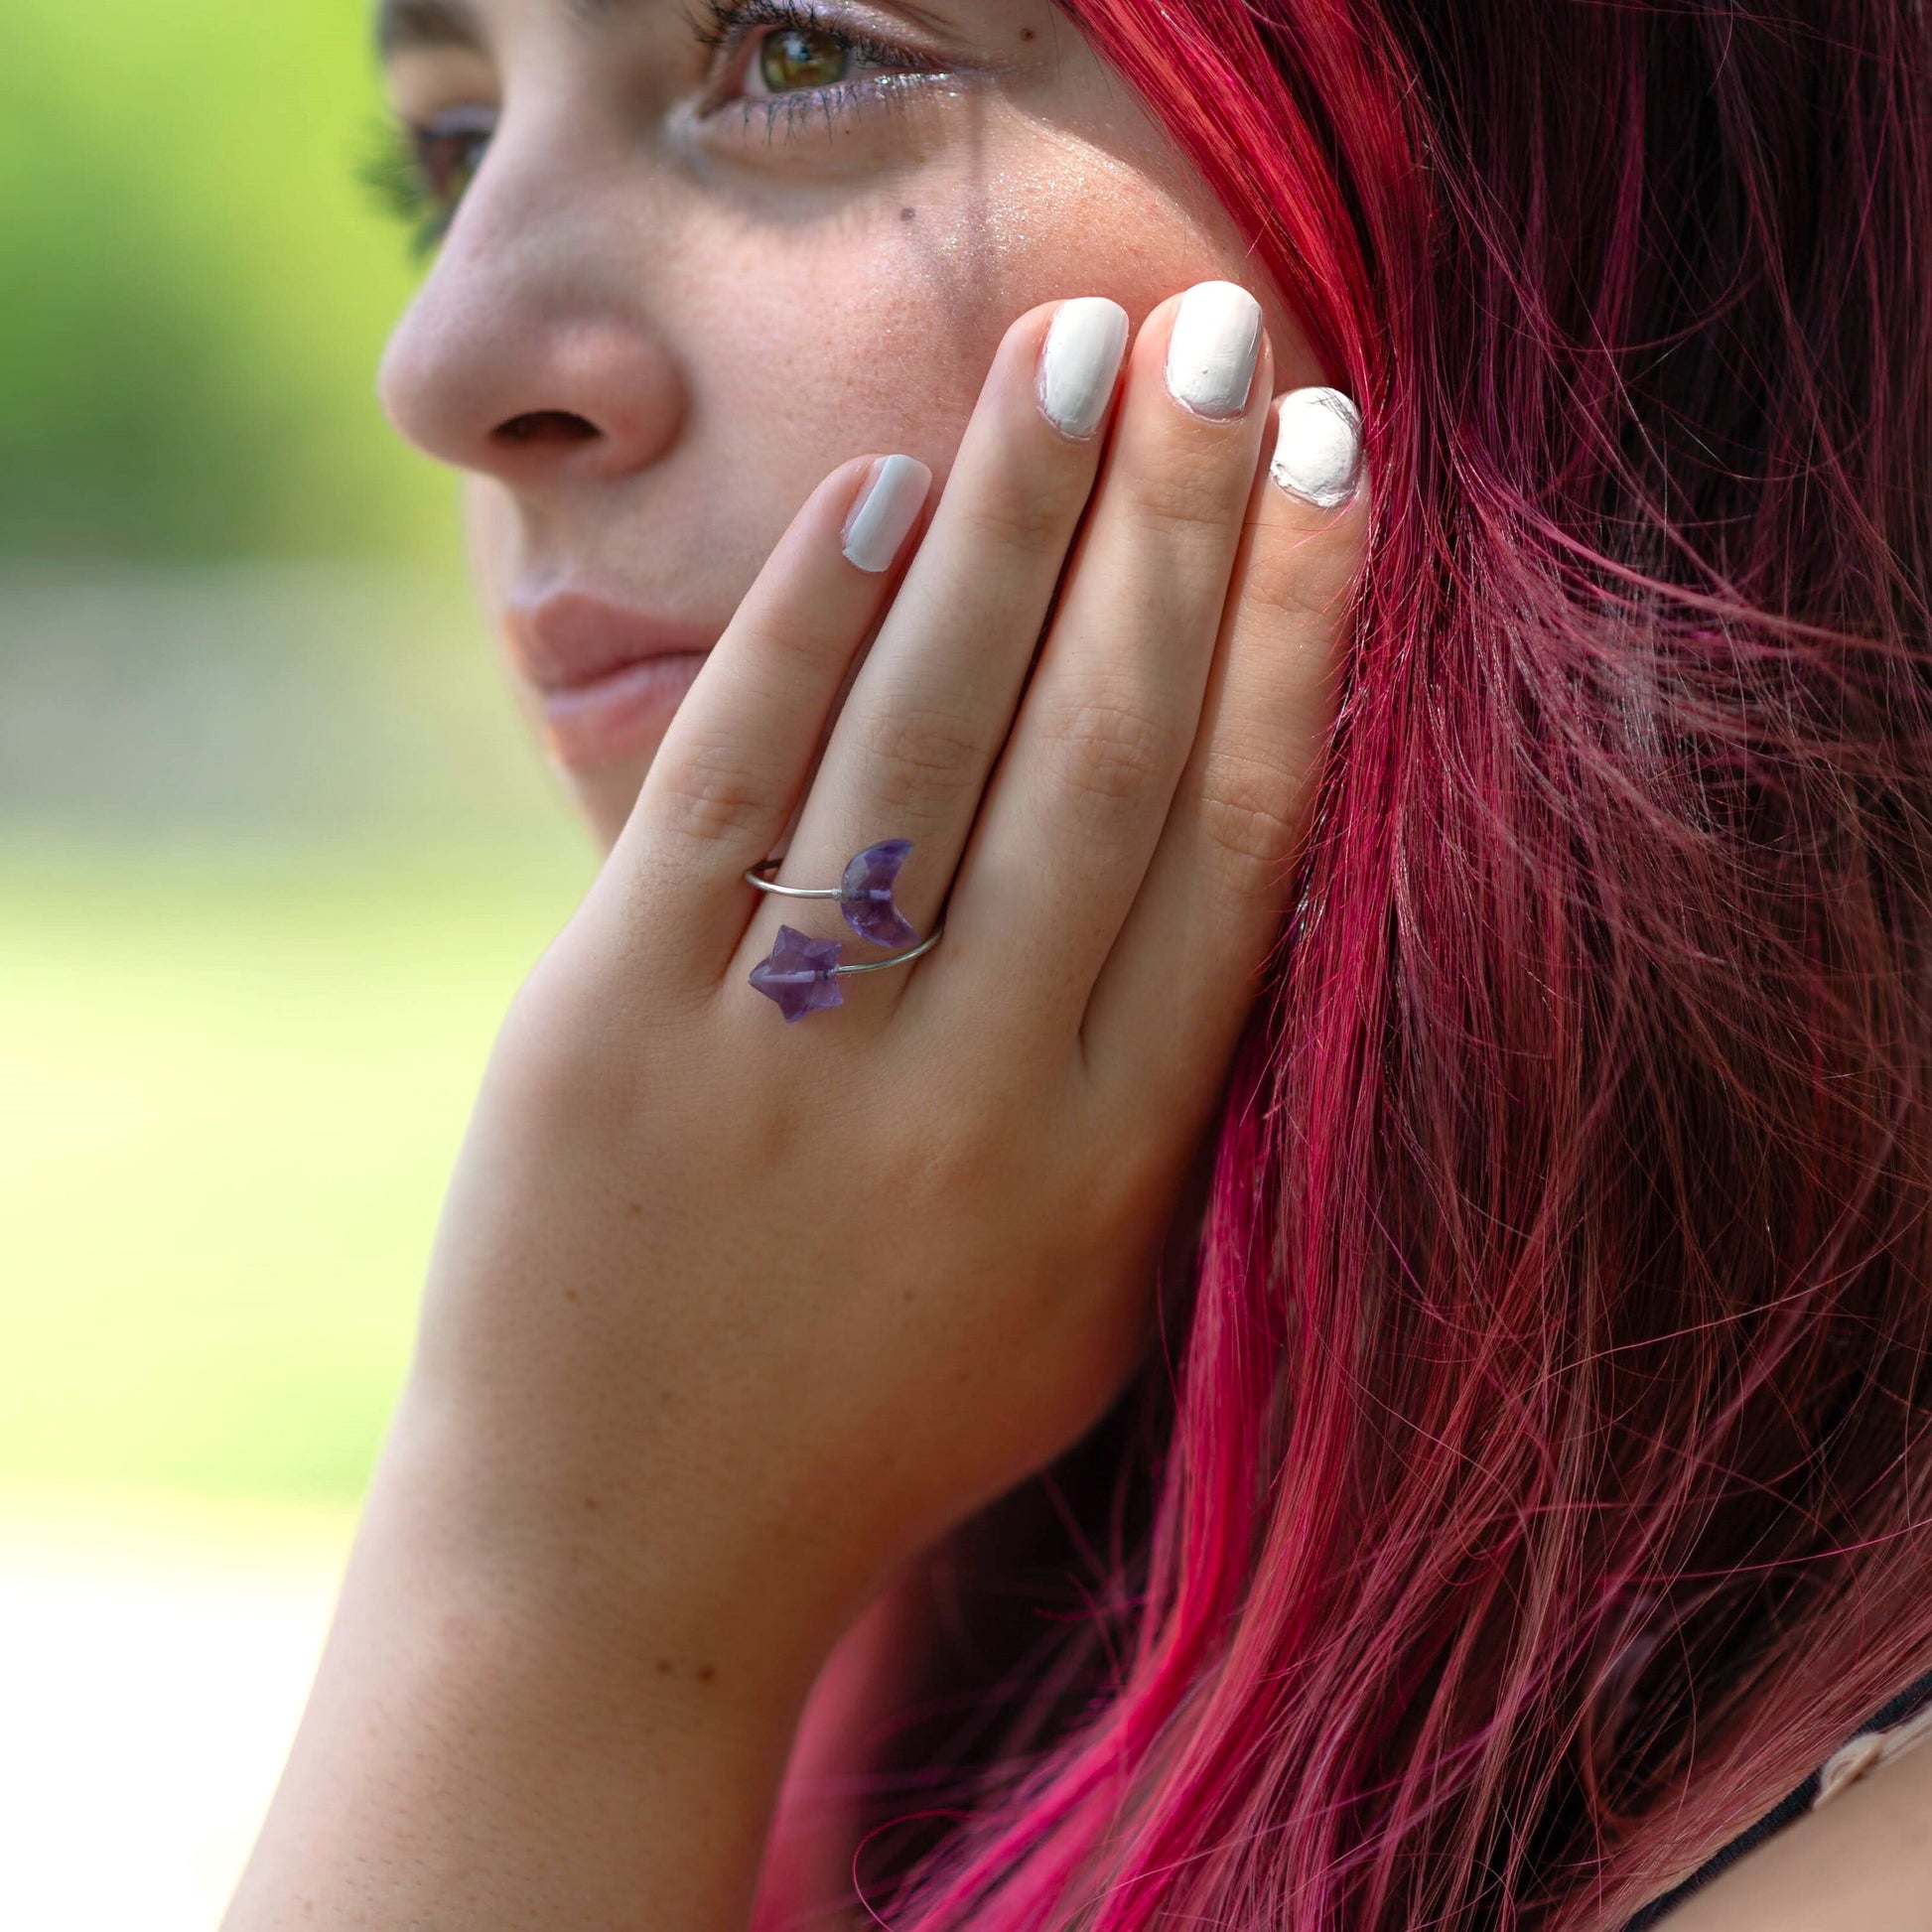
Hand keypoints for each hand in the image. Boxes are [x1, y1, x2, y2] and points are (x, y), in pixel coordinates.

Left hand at [225, 284, 1364, 1931]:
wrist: (620, 1565)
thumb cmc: (873, 1418)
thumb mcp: (1081, 1301)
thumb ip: (1162, 1099)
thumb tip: (1236, 852)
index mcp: (1116, 1169)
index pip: (1243, 848)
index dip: (1301, 641)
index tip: (1339, 476)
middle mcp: (978, 1102)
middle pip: (1110, 755)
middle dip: (1184, 525)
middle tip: (1229, 340)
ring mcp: (789, 1062)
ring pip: (934, 735)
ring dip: (1015, 522)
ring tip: (1069, 356)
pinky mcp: (613, 1029)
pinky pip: (736, 784)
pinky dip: (812, 625)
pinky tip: (879, 497)